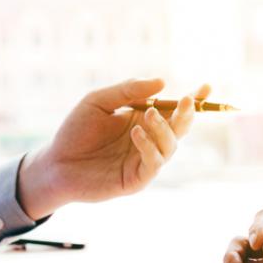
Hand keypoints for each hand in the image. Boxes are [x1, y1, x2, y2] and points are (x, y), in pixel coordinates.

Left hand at [17, 78, 208, 219]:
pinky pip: (153, 164)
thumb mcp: (98, 102)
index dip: (194, 100)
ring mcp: (144, 161)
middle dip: (186, 114)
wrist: (55, 163)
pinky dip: (149, 147)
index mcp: (142, 119)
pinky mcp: (136, 179)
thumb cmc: (75, 131)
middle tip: (187, 100)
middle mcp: (148, 140)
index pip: (173, 109)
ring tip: (149, 114)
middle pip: (179, 128)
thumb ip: (128, 91)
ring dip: (164, 129)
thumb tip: (162, 82)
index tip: (207, 87)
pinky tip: (136, 134)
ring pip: (170, 146)